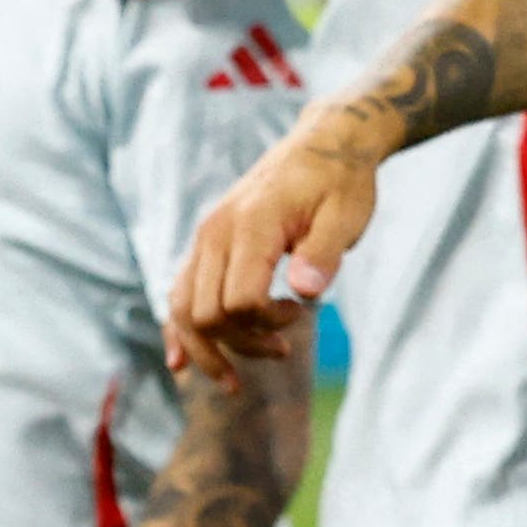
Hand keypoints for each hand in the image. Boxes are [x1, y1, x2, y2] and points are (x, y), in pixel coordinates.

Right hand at [169, 115, 376, 390]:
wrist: (323, 144)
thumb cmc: (340, 181)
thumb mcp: (347, 215)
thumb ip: (324, 253)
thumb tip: (306, 292)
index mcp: (251, 225)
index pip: (240, 299)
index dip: (268, 321)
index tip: (302, 313)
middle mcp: (216, 232)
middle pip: (207, 313)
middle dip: (242, 342)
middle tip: (284, 346)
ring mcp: (205, 238)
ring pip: (184, 309)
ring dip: (209, 349)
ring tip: (235, 383)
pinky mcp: (206, 245)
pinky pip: (179, 293)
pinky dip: (180, 330)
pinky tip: (180, 363)